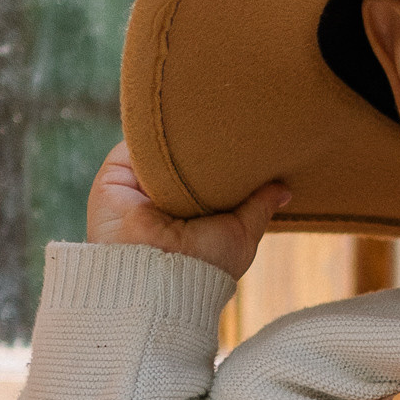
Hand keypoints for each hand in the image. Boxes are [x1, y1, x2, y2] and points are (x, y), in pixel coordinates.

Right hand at [87, 138, 290, 280]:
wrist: (159, 277)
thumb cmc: (204, 266)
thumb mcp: (241, 235)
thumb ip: (258, 206)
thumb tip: (284, 189)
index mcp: (191, 213)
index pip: (206, 175)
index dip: (222, 159)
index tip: (244, 139)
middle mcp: (162, 198)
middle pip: (182, 156)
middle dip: (201, 142)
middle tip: (228, 123)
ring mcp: (137, 186)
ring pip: (159, 146)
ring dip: (177, 136)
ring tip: (202, 124)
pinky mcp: (115, 176)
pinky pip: (134, 143)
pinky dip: (154, 136)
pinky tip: (174, 130)